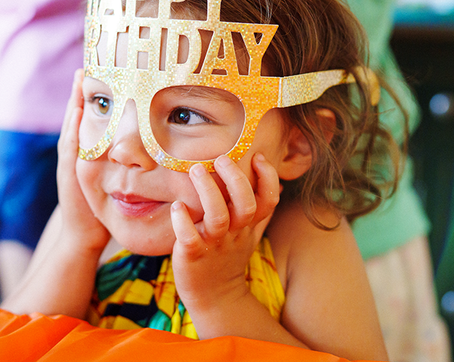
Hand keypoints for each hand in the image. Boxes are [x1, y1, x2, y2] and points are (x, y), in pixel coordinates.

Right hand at [56, 69, 110, 252]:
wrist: (85, 233)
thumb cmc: (105, 207)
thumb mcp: (117, 179)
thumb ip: (128, 162)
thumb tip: (149, 145)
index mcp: (87, 151)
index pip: (89, 118)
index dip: (93, 96)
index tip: (100, 71)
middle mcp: (75, 151)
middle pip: (78, 115)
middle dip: (82, 91)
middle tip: (87, 66)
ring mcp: (70, 160)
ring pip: (72, 124)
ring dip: (76, 102)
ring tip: (81, 78)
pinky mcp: (69, 171)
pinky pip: (71, 144)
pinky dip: (74, 126)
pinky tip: (79, 110)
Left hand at [170, 153, 280, 309]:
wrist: (214, 297)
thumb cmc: (229, 258)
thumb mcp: (250, 235)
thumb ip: (260, 212)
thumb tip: (277, 186)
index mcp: (248, 226)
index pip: (268, 200)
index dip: (268, 178)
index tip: (258, 156)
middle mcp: (235, 233)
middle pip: (245, 205)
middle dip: (235, 178)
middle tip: (221, 158)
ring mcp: (214, 244)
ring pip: (218, 217)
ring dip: (207, 191)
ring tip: (196, 170)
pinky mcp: (193, 255)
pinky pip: (189, 238)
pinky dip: (182, 221)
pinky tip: (176, 206)